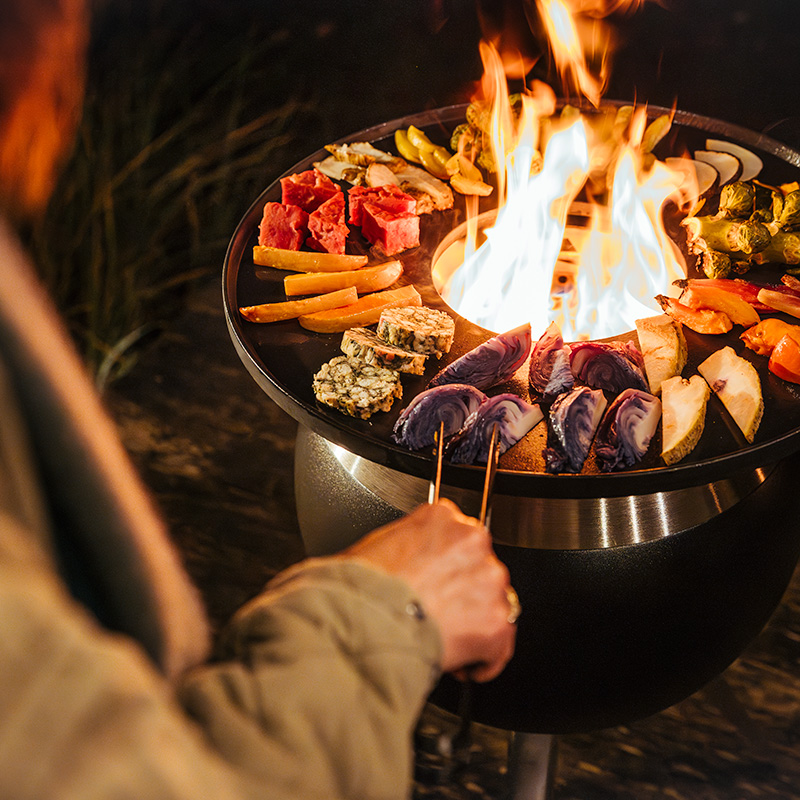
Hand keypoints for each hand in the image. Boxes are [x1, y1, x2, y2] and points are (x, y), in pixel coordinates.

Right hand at [341, 499, 516, 681]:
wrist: (368, 621)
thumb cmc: (363, 587)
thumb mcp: (376, 544)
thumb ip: (406, 544)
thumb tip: (400, 561)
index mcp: (443, 518)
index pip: (459, 539)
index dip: (448, 567)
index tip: (438, 582)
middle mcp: (472, 541)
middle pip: (480, 569)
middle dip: (464, 594)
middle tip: (438, 614)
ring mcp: (489, 579)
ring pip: (493, 604)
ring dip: (474, 623)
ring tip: (445, 641)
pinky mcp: (497, 619)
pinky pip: (500, 645)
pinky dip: (484, 659)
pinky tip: (461, 664)